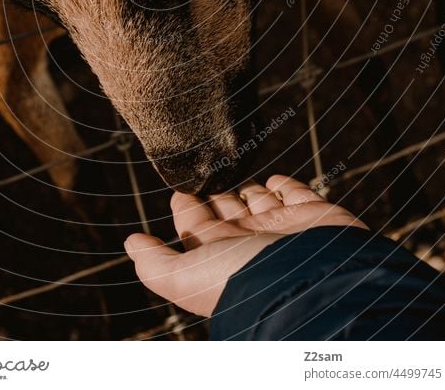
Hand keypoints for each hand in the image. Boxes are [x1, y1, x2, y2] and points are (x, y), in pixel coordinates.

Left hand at [125, 174, 367, 316]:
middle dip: (215, 188)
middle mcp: (248, 240)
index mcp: (219, 254)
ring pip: (257, 197)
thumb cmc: (244, 280)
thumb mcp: (186, 277)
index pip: (195, 222)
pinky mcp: (311, 212)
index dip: (186, 202)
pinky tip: (271, 177)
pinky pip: (293, 192)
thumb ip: (155, 264)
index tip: (178, 180)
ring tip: (234, 163)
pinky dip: (282, 183)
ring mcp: (280, 225)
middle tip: (204, 164)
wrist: (313, 280)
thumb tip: (131, 242)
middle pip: (225, 206)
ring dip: (245, 183)